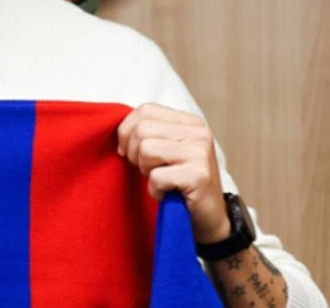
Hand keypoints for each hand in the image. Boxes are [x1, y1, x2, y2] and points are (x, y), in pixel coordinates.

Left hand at [116, 103, 228, 243]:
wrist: (209, 218)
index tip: (128, 152)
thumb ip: (149, 133)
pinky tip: (167, 194)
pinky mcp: (198, 176)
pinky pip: (157, 176)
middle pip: (142, 130)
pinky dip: (155, 190)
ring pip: (146, 150)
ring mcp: (200, 153)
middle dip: (134, 154)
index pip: (145, 110)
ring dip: (146, 171)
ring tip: (160, 180)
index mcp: (190, 122)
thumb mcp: (167, 150)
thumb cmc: (181, 183)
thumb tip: (119, 132)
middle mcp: (199, 132)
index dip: (127, 131)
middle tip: (147, 170)